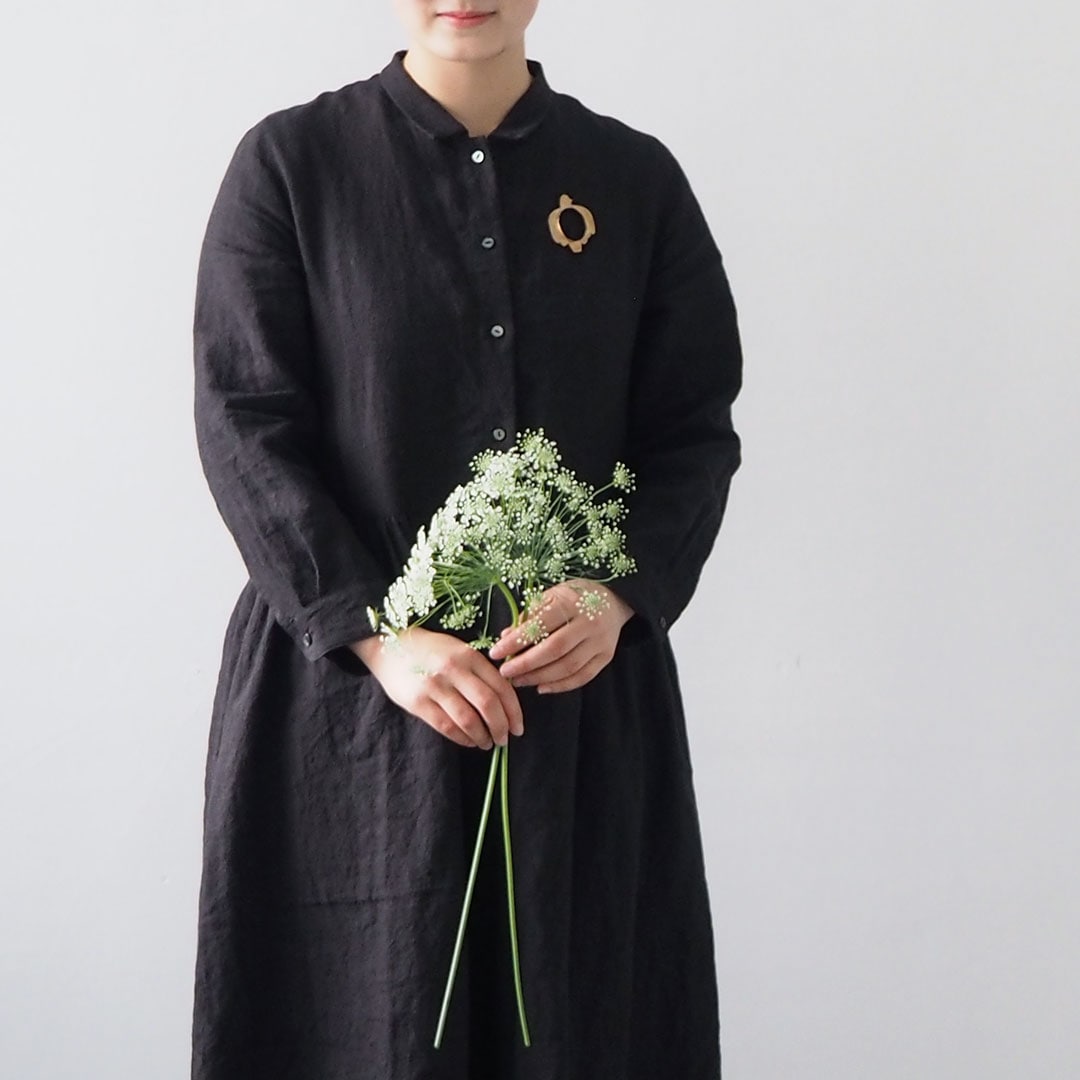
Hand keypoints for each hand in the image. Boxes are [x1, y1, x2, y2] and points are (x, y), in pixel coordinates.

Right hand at [350, 626, 523, 749]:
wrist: (387, 647)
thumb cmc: (430, 650)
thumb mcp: (458, 650)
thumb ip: (479, 670)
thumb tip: (504, 700)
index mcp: (469, 655)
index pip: (501, 687)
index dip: (514, 711)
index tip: (518, 727)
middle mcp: (453, 670)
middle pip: (488, 704)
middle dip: (501, 727)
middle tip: (505, 739)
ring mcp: (434, 686)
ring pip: (468, 719)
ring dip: (482, 737)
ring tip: (487, 743)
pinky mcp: (417, 702)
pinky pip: (446, 727)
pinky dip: (462, 739)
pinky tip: (469, 741)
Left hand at [487, 580, 634, 693]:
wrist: (613, 600)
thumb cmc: (574, 597)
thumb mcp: (551, 596)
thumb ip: (529, 616)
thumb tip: (505, 637)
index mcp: (572, 603)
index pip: (541, 625)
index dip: (517, 641)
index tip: (496, 652)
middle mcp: (589, 622)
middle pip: (555, 649)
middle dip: (526, 664)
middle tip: (505, 672)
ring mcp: (600, 641)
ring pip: (568, 667)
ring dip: (540, 677)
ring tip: (519, 681)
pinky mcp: (606, 656)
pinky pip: (582, 677)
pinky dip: (561, 686)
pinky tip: (541, 687)